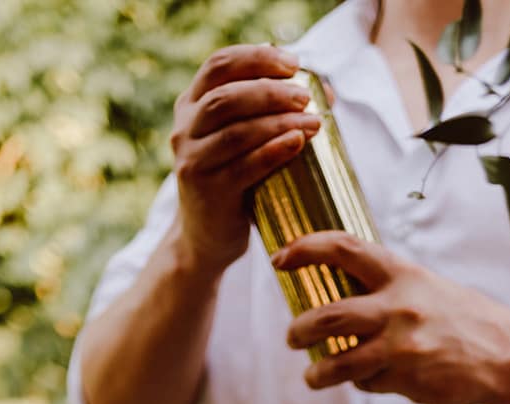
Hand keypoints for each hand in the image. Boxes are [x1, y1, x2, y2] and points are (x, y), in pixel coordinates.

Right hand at [171, 46, 321, 275]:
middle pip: (226, 96)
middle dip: (270, 91)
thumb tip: (325, 90)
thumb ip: (270, 112)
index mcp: (191, 105)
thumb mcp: (244, 142)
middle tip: (305, 97)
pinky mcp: (208, 193)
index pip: (220, 65)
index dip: (257, 58)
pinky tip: (297, 143)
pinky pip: (243, 168)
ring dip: (278, 122)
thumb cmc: (235, 183)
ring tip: (313, 122)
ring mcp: (193, 161)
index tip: (294, 63)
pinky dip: (273, 152)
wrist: (206, 239)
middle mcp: (184, 129)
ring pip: (236, 132)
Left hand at [272, 233, 509, 403]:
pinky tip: (371, 380)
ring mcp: (401, 347)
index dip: (305, 249)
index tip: (280, 258)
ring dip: (319, 372)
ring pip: (340, 363)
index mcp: (401, 274)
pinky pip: (369, 384)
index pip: (342, 249)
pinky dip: (363, 383)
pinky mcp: (407, 379)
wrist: (504, 353)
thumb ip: (386, 289)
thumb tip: (340, 293)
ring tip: (313, 377)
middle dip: (300, 330)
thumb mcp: (424, 287)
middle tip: (291, 337)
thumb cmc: (462, 317)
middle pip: (328, 315)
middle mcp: (398, 307)